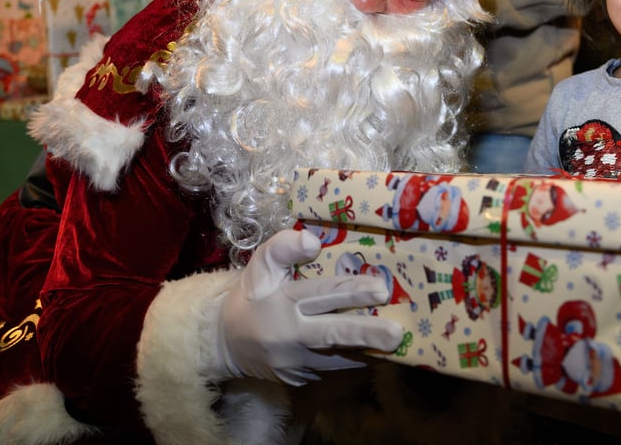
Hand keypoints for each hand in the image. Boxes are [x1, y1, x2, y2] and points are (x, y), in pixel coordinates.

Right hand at [214, 228, 403, 385]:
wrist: (224, 343)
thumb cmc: (252, 297)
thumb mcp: (260, 266)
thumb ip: (283, 248)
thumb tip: (313, 241)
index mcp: (280, 302)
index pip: (320, 294)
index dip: (351, 291)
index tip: (380, 289)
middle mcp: (288, 335)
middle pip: (332, 333)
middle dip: (367, 334)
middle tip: (396, 334)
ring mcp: (293, 362)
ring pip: (337, 358)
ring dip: (367, 351)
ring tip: (395, 347)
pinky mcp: (298, 379)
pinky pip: (329, 369)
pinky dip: (352, 360)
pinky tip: (372, 353)